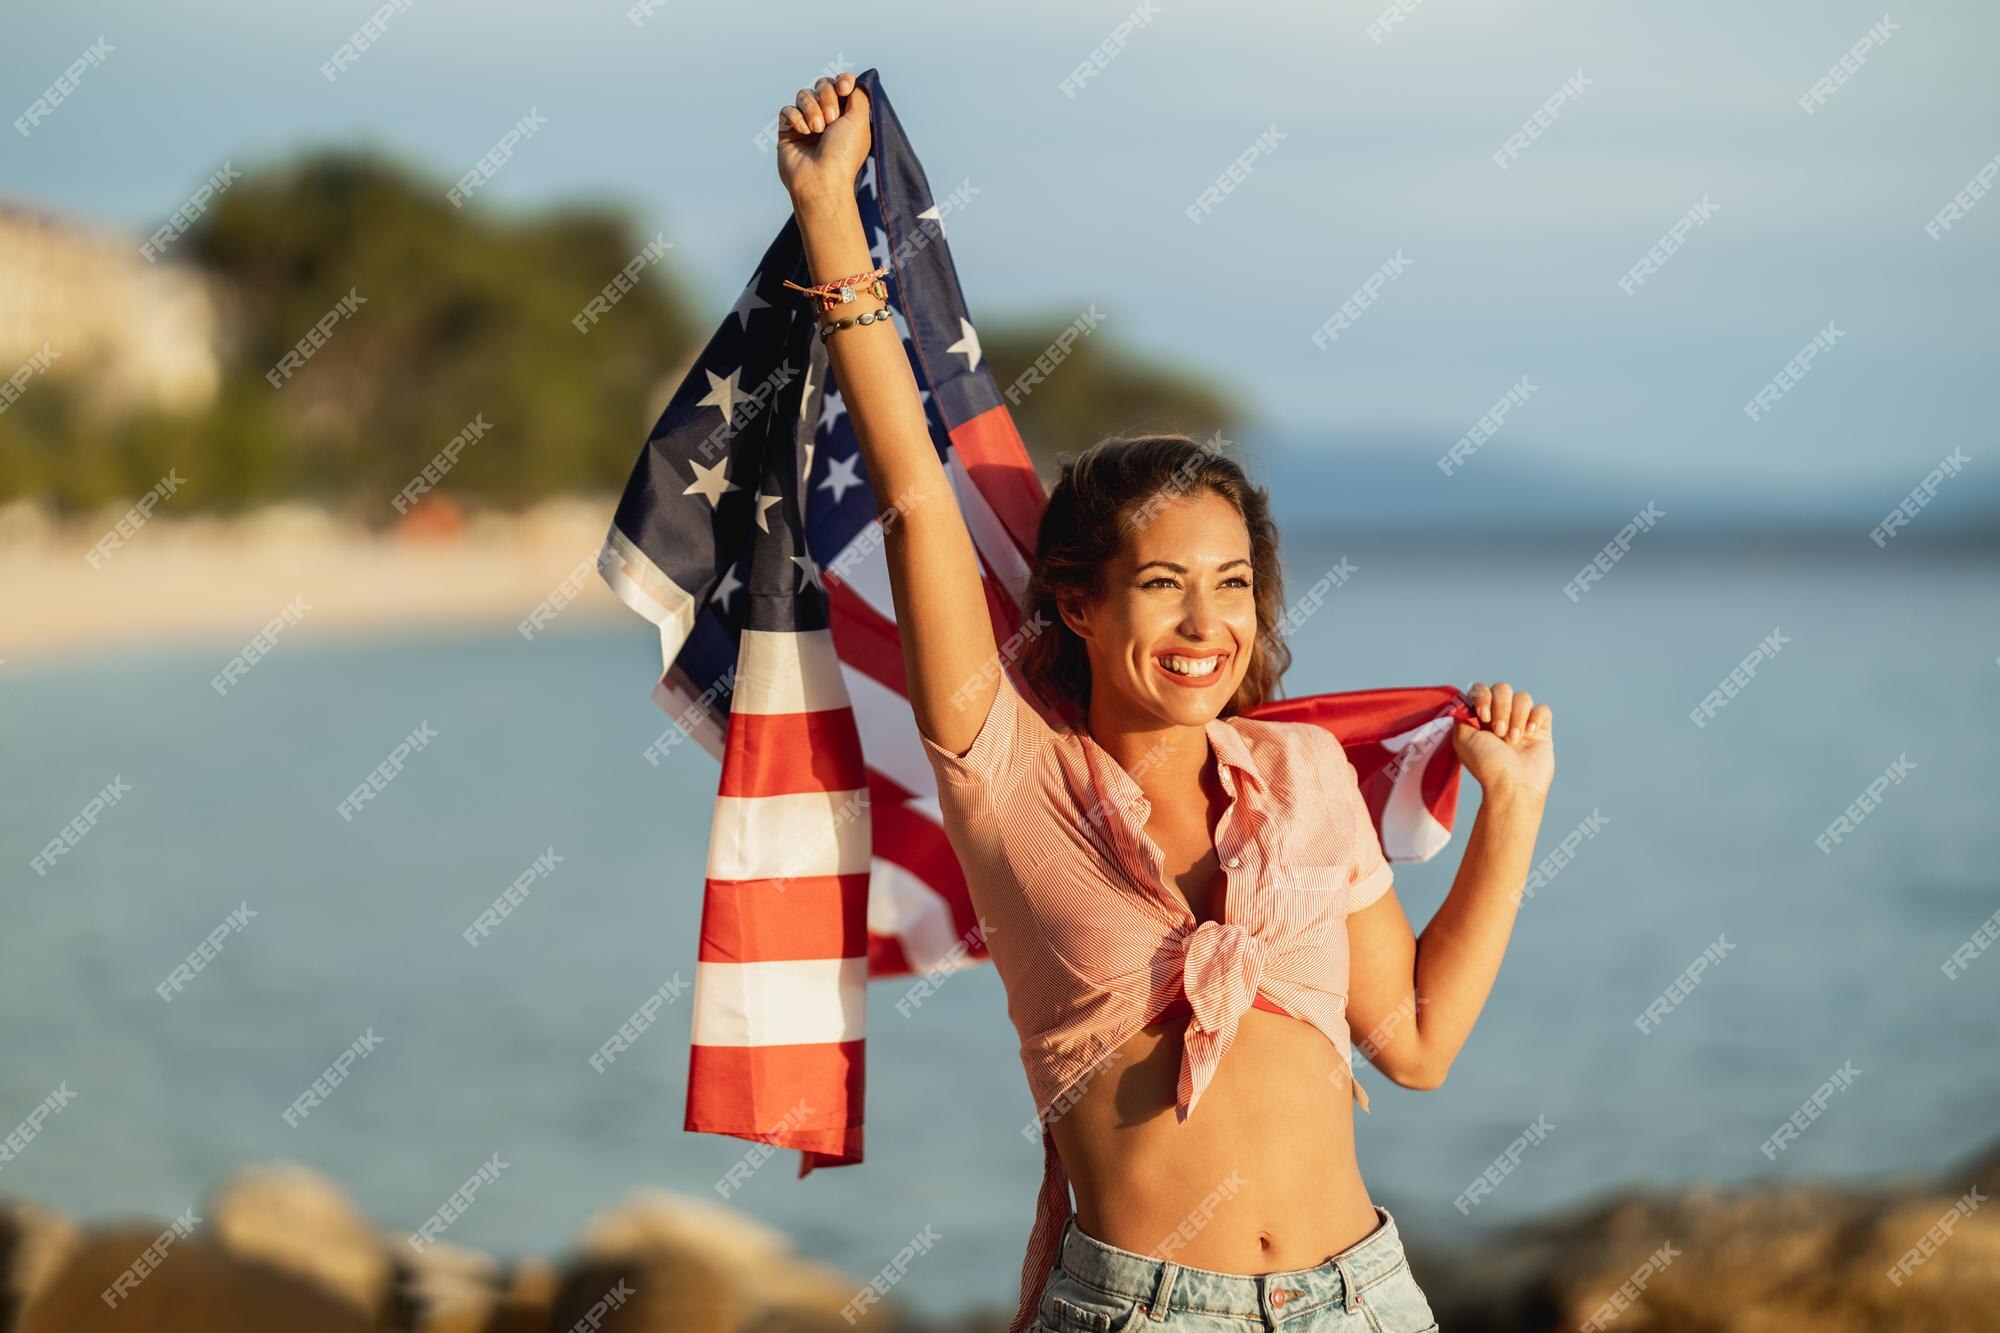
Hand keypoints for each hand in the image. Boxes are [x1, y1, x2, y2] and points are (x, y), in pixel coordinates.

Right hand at [777, 72, 870, 204]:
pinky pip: (787, 110)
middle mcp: (827, 118)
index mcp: (846, 116)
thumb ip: (859, 95)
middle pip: (821, 85)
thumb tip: (850, 82)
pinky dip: (796, 118)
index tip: (844, 89)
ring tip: (818, 129)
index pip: (841, 84)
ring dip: (811, 108)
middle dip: (826, 96)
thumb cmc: (843, 154)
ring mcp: (807, 124)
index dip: (842, 81)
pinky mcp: (788, 131)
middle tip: (831, 119)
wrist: (821, 180)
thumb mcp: (860, 120)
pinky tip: (803, 132)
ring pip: (803, 95)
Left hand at [1452, 681, 1553, 803]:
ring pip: (1523, 697)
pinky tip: (1529, 734)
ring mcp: (1522, 722)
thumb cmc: (1486, 764)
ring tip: (1513, 740)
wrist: (1512, 784)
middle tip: (1498, 731)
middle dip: (1500, 707)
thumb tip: (1463, 699)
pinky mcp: (1541, 729)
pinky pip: (1543, 709)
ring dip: (1516, 716)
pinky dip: (1535, 718)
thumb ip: (1460, 714)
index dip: (1483, 696)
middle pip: (1502, 688)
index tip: (1482, 716)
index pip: (1482, 689)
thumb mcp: (1462, 738)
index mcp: (1481, 718)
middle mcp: (1501, 716)